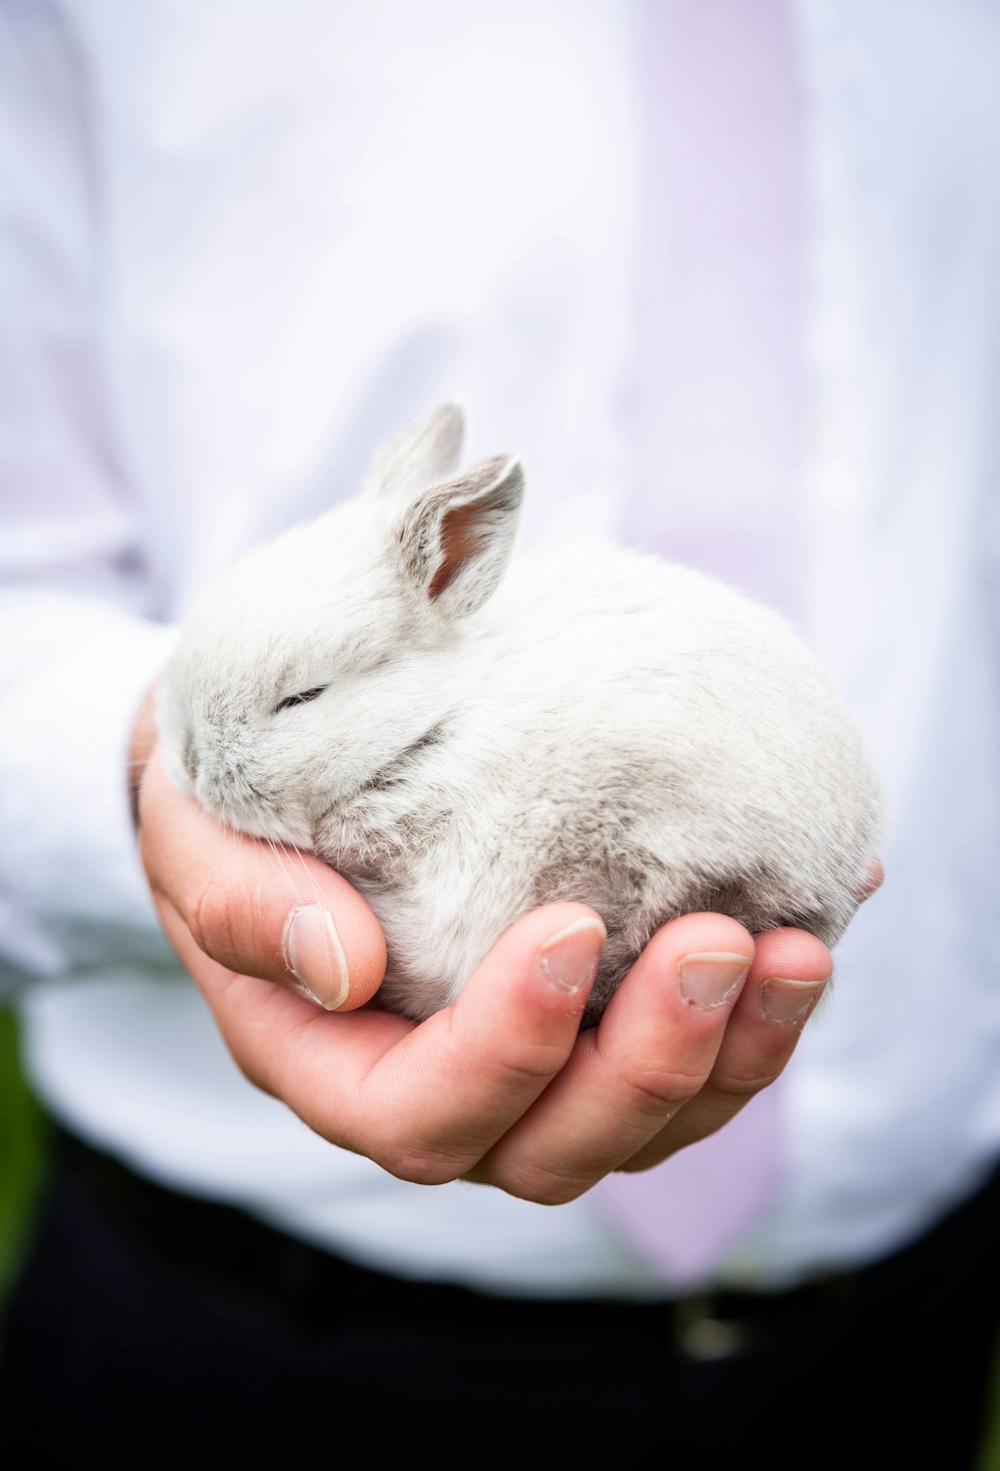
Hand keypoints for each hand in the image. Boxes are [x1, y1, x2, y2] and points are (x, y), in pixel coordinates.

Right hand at [133, 698, 874, 1202]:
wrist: (276, 785)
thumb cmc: (226, 816)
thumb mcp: (197, 844)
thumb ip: (245, 907)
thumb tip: (346, 968)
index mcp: (335, 1068)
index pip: (421, 1114)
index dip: (506, 1050)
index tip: (569, 927)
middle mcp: (443, 1093)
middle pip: (555, 1147)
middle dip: (649, 1064)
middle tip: (718, 943)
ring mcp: (529, 1068)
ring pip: (645, 1123)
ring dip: (733, 1055)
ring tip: (795, 948)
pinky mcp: (593, 1018)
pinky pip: (690, 1047)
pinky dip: (763, 1002)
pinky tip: (826, 908)